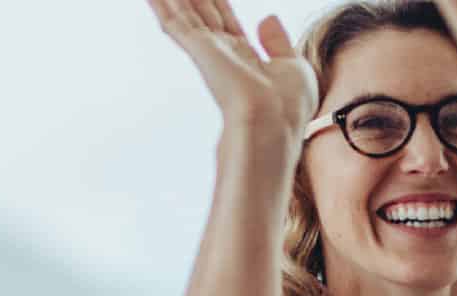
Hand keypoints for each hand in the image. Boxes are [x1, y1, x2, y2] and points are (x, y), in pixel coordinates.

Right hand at [150, 0, 315, 135]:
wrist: (273, 122)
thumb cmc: (287, 106)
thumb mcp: (294, 67)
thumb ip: (278, 42)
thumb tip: (266, 18)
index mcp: (244, 55)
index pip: (224, 19)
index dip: (214, 1)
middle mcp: (222, 52)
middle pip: (201, 11)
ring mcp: (208, 51)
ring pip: (183, 13)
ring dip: (172, 0)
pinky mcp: (199, 50)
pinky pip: (175, 21)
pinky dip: (162, 6)